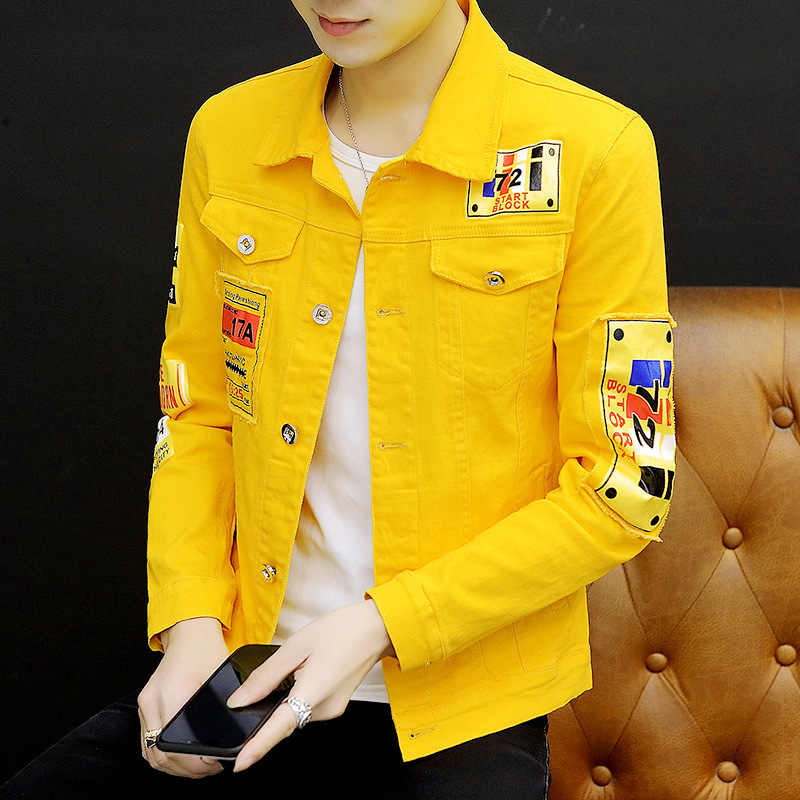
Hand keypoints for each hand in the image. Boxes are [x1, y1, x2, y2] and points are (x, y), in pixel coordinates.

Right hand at [137, 617, 229, 777]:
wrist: (189, 632)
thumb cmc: (206, 650)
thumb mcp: (221, 677)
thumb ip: (225, 705)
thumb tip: (234, 733)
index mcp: (170, 693)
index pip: (173, 744)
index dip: (192, 763)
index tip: (212, 764)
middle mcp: (151, 701)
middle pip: (160, 754)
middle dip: (186, 769)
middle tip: (210, 768)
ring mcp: (144, 704)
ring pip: (150, 752)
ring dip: (173, 765)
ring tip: (199, 765)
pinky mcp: (144, 706)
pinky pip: (148, 741)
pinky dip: (163, 754)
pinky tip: (182, 756)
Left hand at [227, 600, 393, 772]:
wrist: (377, 628)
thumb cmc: (342, 629)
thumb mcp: (297, 645)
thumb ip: (267, 675)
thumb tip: (241, 699)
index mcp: (315, 691)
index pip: (280, 726)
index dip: (258, 747)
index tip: (240, 763)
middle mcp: (325, 708)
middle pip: (285, 718)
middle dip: (270, 708)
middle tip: (275, 677)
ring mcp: (332, 709)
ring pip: (296, 711)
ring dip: (287, 697)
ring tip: (300, 663)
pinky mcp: (335, 705)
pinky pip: (308, 707)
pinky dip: (299, 695)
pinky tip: (306, 672)